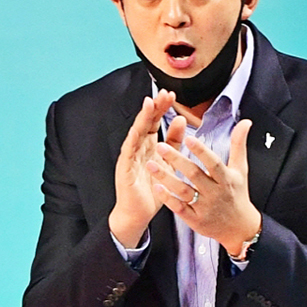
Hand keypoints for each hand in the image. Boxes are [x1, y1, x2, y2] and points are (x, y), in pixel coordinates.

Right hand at [109, 89, 185, 246]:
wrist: (138, 213)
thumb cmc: (152, 189)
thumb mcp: (168, 163)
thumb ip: (174, 142)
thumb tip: (181, 119)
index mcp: (148, 146)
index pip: (154, 122)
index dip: (161, 108)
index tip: (171, 95)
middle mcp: (137, 149)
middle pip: (145, 123)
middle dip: (153, 107)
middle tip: (163, 93)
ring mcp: (129, 158)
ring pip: (135, 134)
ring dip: (142, 119)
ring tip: (149, 104)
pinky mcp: (124, 170)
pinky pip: (128, 154)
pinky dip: (131, 141)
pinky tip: (136, 131)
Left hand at [146, 119, 260, 254]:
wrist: (239, 228)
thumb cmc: (237, 195)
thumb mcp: (240, 170)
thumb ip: (239, 144)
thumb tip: (245, 122)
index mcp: (226, 179)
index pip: (213, 163)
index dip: (202, 151)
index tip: (189, 138)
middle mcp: (215, 193)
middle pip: (195, 175)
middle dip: (177, 160)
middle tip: (161, 146)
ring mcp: (204, 207)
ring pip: (183, 191)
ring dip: (166, 178)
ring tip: (151, 164)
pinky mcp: (195, 219)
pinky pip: (179, 208)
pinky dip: (168, 198)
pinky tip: (156, 187)